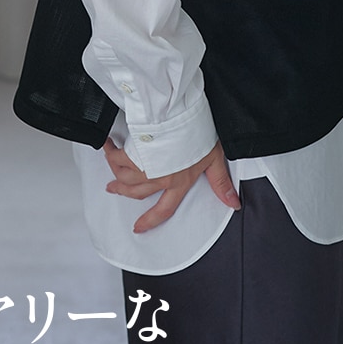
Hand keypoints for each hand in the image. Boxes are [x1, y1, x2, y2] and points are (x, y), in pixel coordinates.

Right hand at [102, 138, 239, 234]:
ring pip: (124, 177)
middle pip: (136, 192)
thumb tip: (233, 203)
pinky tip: (109, 146)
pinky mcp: (133, 152)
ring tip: (111, 163)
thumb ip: (220, 183)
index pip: (163, 210)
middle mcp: (159, 178)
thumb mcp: (214, 159)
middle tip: (113, 188)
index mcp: (179, 183)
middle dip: (122, 191)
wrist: (181, 115)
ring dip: (115, 172)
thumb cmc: (197, 134)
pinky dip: (111, 154)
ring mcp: (145, 167)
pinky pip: (117, 159)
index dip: (150, 221)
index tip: (139, 227)